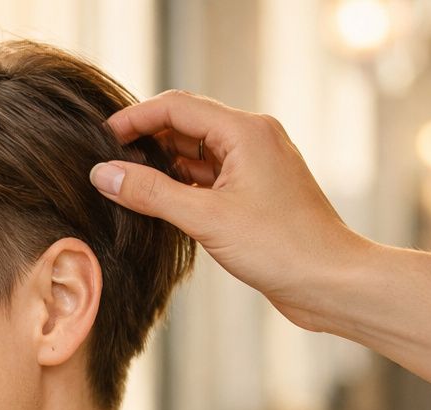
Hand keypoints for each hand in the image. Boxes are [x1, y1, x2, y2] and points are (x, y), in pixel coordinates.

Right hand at [91, 89, 367, 330]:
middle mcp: (252, 138)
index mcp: (245, 131)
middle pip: (185, 124)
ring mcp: (255, 164)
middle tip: (107, 166)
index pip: (175, 107)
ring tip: (125, 186)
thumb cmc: (281, 247)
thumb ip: (150, 193)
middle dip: (144, 140)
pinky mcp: (255, 190)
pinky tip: (157, 203)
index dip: (133, 119)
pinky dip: (180, 184)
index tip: (100, 140)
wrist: (330, 281)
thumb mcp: (205, 219)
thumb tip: (104, 175)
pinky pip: (208, 175)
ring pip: (195, 151)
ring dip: (161, 164)